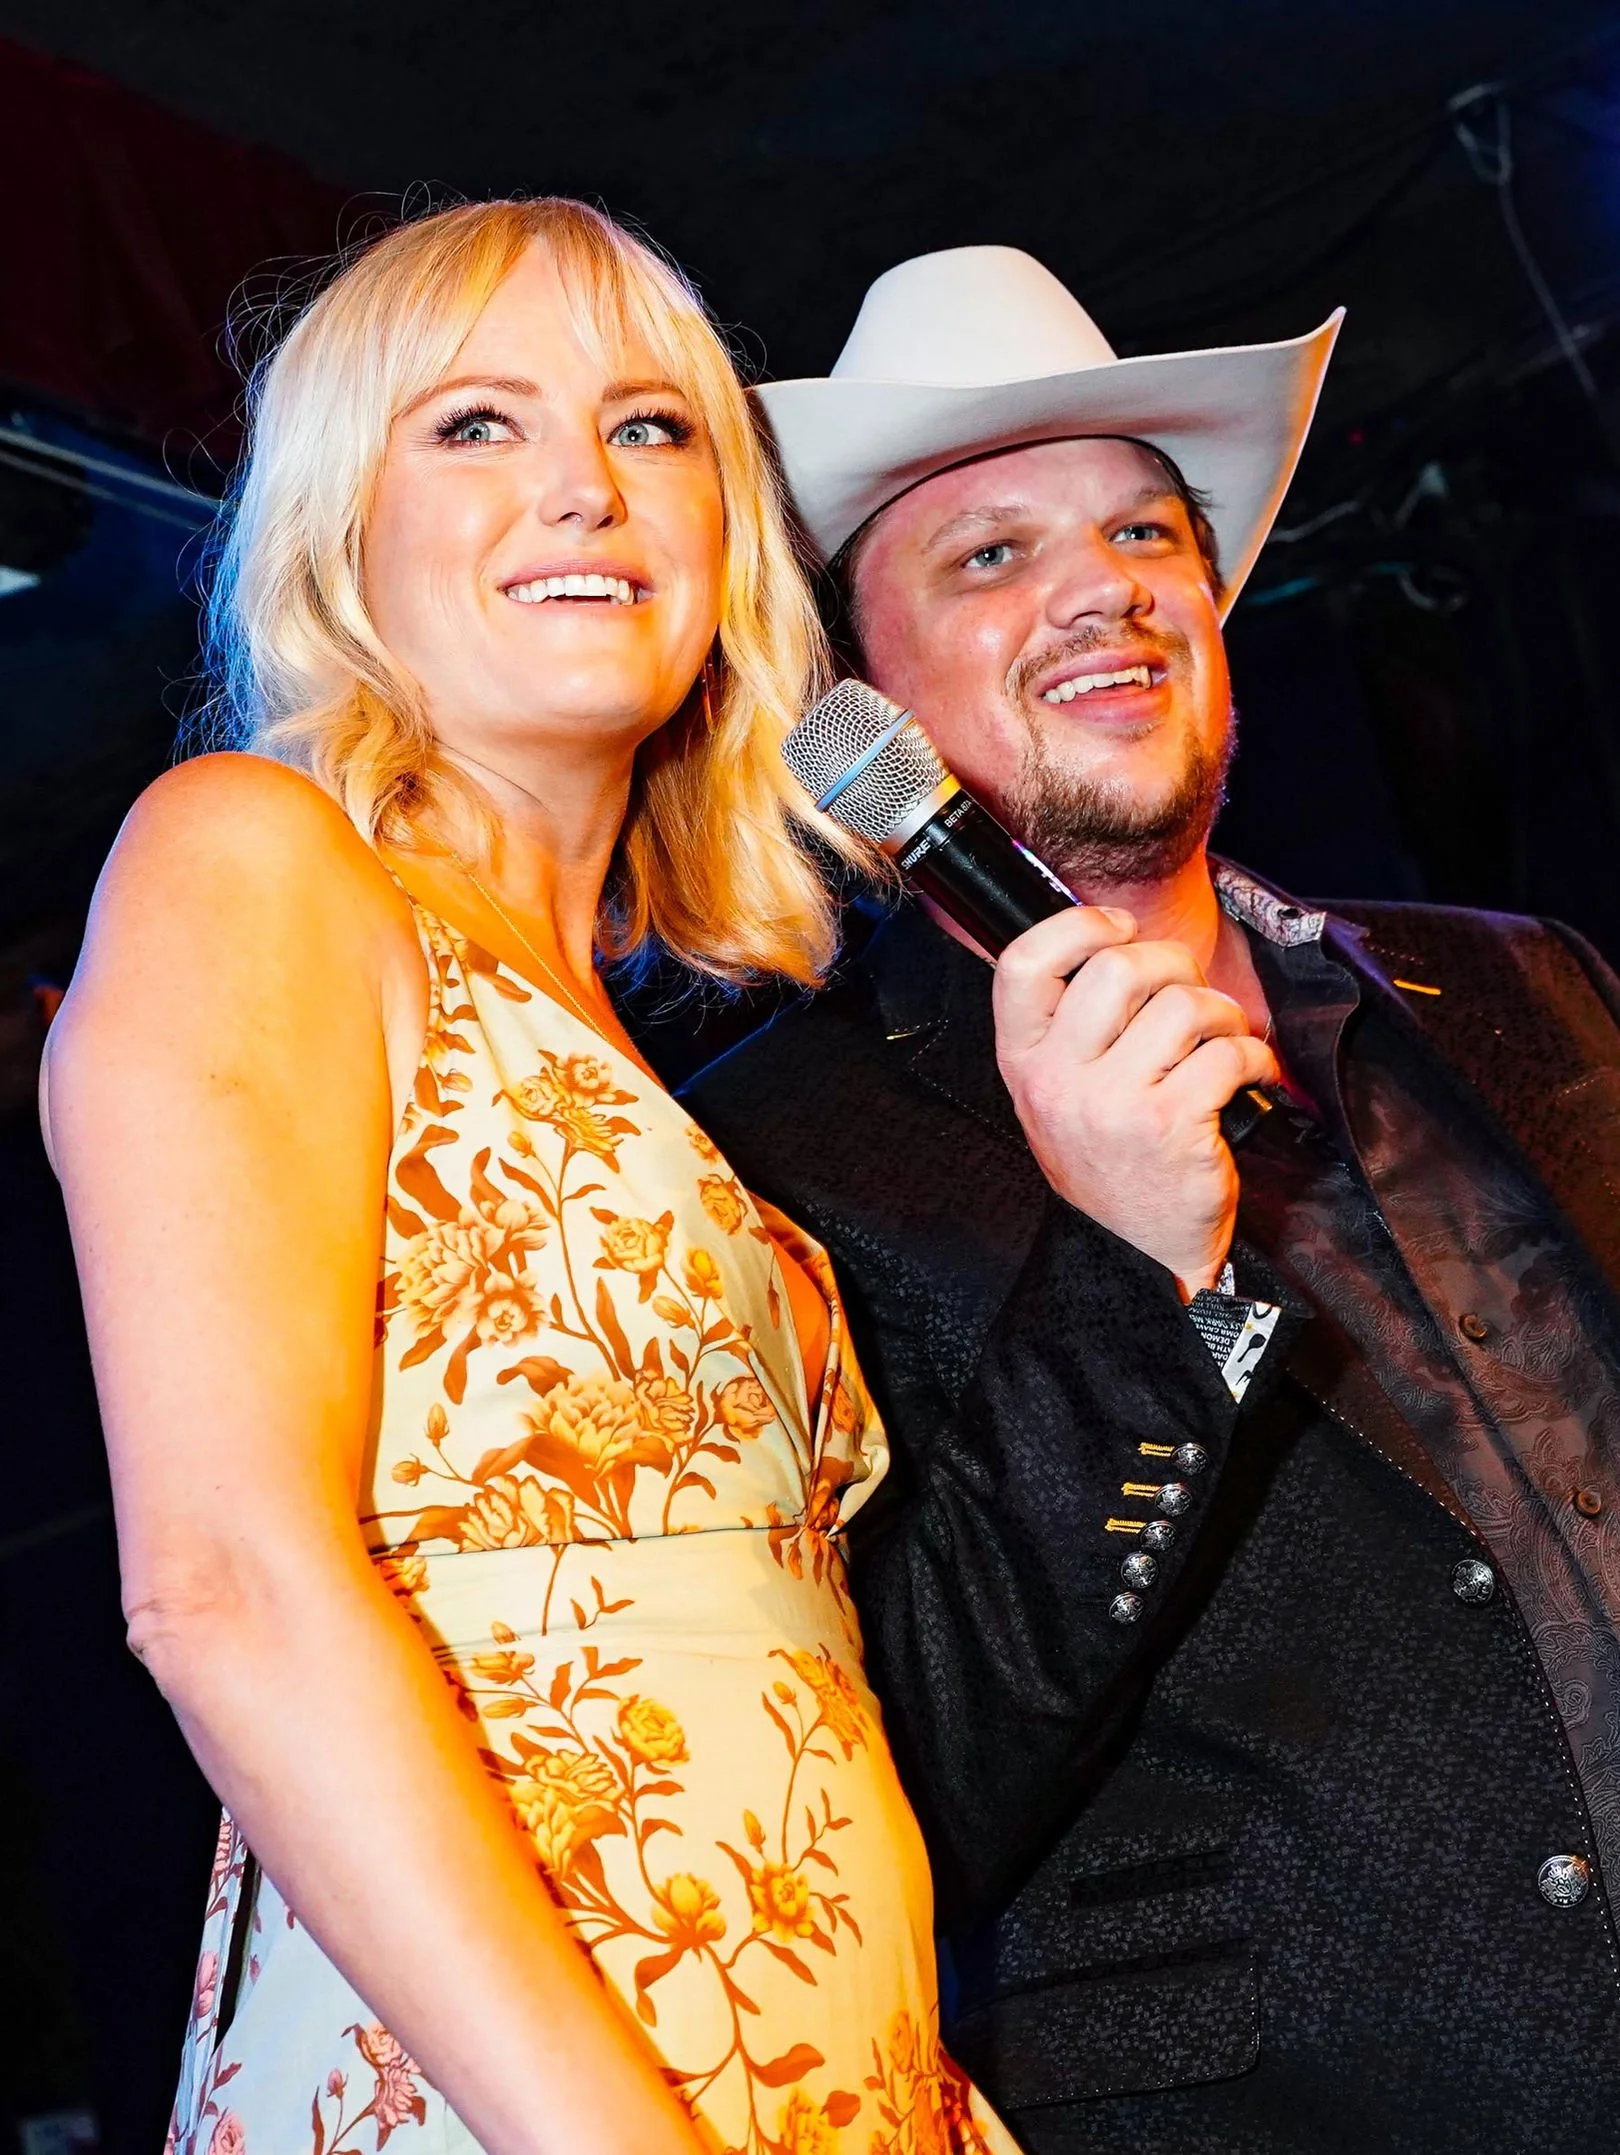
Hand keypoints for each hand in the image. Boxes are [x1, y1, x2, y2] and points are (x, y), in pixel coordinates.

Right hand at [992, 907, 1278, 1297]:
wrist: (1135, 1256)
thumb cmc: (1108, 1162)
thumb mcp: (1060, 1092)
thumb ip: (1073, 1024)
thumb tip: (1120, 939)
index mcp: (1023, 1060)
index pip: (1024, 961)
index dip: (1078, 925)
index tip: (1119, 930)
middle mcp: (1057, 1078)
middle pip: (1119, 966)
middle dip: (1174, 965)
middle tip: (1191, 994)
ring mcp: (1111, 1103)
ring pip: (1184, 1004)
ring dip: (1222, 1014)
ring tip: (1223, 1041)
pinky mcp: (1170, 1124)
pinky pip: (1228, 1051)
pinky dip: (1254, 1056)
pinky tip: (1247, 1076)